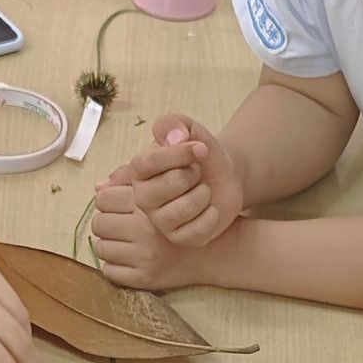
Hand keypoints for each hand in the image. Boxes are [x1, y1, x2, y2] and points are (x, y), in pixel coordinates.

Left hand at [89, 169, 218, 290]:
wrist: (214, 249)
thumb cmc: (188, 213)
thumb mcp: (167, 187)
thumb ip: (132, 181)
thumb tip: (97, 187)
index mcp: (148, 204)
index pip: (104, 199)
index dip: (109, 201)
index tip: (118, 205)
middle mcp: (145, 230)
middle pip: (99, 224)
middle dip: (108, 223)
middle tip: (120, 225)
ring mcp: (145, 256)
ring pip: (102, 248)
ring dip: (110, 244)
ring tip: (124, 242)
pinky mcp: (145, 278)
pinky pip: (110, 272)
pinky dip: (115, 266)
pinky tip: (128, 259)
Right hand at [96, 114, 246, 248]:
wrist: (224, 175)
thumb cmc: (200, 153)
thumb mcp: (188, 129)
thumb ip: (174, 124)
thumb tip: (174, 137)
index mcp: (138, 171)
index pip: (146, 163)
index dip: (177, 155)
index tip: (200, 147)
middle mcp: (143, 198)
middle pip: (166, 187)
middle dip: (192, 175)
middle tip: (197, 172)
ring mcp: (160, 222)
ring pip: (182, 210)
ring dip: (203, 195)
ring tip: (203, 190)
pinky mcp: (179, 238)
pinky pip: (196, 231)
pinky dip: (211, 216)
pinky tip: (210, 208)